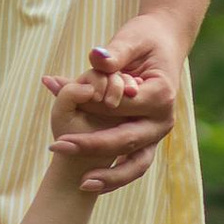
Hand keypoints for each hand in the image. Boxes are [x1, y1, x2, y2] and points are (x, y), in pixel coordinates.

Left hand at [45, 15, 182, 194]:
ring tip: (82, 183)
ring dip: (109, 176)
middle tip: (58, 145)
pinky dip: (114, 177)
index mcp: (161, 94)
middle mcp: (163, 120)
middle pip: (126, 139)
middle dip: (91, 145)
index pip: (122, 106)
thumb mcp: (130, 39)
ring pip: (135, 164)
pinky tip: (89, 183)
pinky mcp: (148, 141)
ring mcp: (157, 134)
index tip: (65, 105)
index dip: (93, 106)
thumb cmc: (145, 40)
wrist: (165, 45)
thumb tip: (96, 58)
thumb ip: (114, 53)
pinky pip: (133, 165)